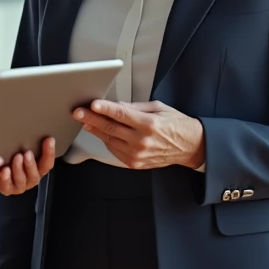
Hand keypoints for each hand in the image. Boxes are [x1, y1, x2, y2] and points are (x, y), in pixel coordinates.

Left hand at [0, 137, 55, 195]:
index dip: (49, 152)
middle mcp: (30, 179)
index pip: (47, 163)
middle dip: (31, 164)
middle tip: (27, 153)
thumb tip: (35, 126)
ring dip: (19, 169)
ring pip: (21, 180)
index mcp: (38, 170)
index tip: (49, 139)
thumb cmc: (12, 157)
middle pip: (35, 175)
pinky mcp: (7, 189)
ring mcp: (19, 186)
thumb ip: (30, 144)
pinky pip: (7, 186)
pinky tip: (4, 170)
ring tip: (16, 157)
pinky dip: (6, 178)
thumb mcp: (22, 150)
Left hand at [74, 100, 204, 169]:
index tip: (92, 104)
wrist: (190, 147)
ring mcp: (137, 154)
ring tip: (85, 120)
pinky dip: (106, 140)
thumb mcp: (158, 108)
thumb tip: (116, 105)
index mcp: (149, 124)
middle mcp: (142, 141)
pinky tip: (100, 132)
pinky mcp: (135, 163)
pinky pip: (114, 150)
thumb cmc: (176, 125)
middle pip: (110, 128)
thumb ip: (135, 107)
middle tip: (78, 112)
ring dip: (95, 130)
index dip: (104, 109)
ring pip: (109, 140)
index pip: (121, 115)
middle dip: (91, 118)